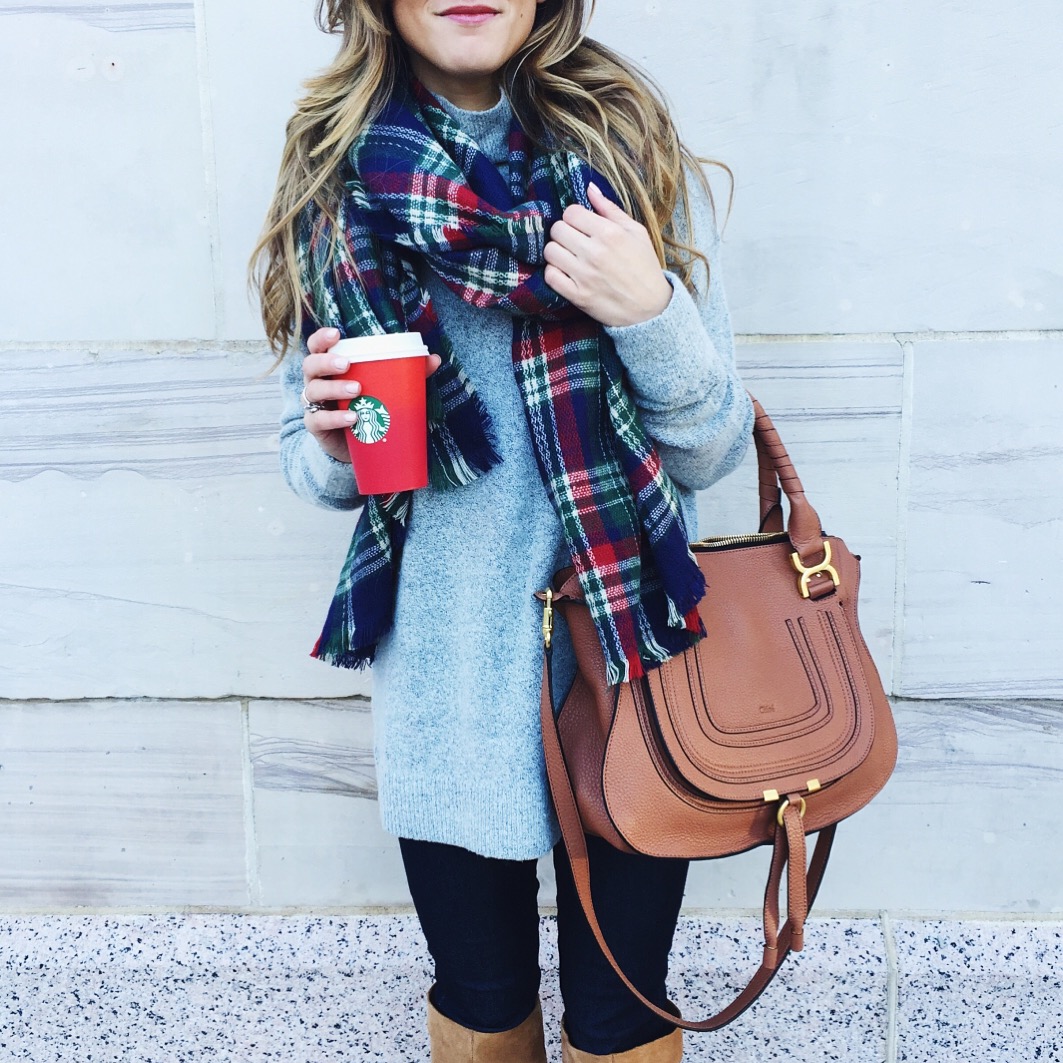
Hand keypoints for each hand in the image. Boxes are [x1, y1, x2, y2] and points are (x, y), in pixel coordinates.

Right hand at [301, 327, 441, 463]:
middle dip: (326, 362)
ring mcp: (314, 405)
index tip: (336, 334)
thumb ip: (407, 372)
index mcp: (330, 367)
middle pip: (310, 365)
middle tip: (346, 364)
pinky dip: (335, 418)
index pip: (317, 347)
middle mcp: (317, 382)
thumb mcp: (386, 388)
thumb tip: (433, 359)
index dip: (321, 338)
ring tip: (357, 390)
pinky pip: (318, 420)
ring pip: (314, 391)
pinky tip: (352, 418)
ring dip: (334, 388)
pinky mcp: (316, 427)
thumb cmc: (368, 406)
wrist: (356, 445)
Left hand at [543, 182, 672, 326]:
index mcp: (610, 233)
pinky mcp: (578, 295)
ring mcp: (585, 275)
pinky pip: (550, 276)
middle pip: (557, 229)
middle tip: (573, 242)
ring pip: (550, 251)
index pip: (571, 212)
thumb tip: (589, 188)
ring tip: (569, 257)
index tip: (580, 226)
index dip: (574, 217)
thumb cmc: (644, 267)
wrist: (650, 308)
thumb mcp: (636, 233)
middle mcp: (595, 252)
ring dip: (557, 252)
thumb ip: (610, 210)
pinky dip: (554, 272)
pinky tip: (565, 272)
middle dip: (564, 233)